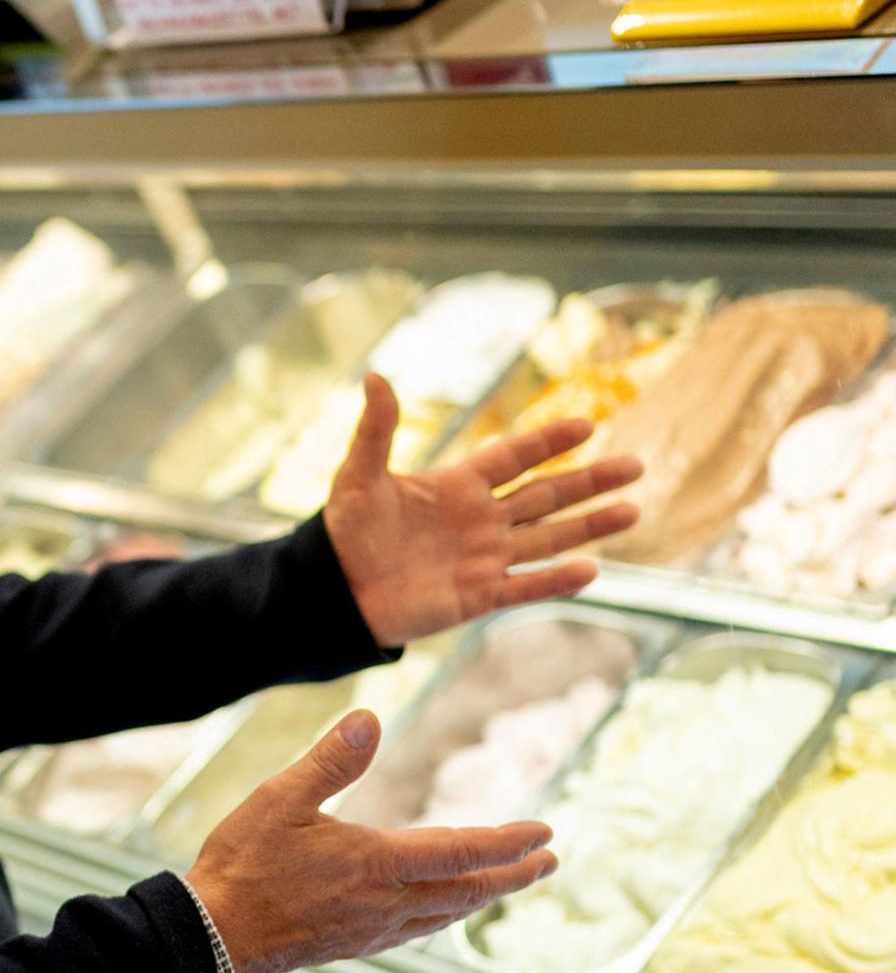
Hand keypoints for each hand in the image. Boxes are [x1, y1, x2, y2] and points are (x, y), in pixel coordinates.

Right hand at [184, 710, 556, 972]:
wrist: (212, 934)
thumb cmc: (243, 864)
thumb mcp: (280, 797)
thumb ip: (331, 760)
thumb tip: (372, 718)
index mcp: (376, 863)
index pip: (463, 850)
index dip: (509, 842)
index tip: (544, 832)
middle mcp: (386, 902)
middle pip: (469, 891)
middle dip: (514, 875)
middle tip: (547, 862)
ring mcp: (372, 930)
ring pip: (447, 914)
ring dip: (484, 896)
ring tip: (503, 884)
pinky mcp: (354, 946)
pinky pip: (418, 930)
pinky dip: (445, 914)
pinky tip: (438, 910)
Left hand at [325, 374, 642, 647]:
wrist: (336, 589)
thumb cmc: (346, 531)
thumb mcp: (357, 476)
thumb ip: (375, 430)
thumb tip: (374, 376)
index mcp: (457, 485)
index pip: (513, 458)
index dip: (547, 442)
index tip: (586, 425)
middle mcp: (480, 519)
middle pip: (546, 495)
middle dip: (590, 481)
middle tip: (636, 465)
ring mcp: (484, 558)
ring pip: (548, 539)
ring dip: (589, 526)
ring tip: (632, 511)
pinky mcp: (478, 596)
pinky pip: (524, 587)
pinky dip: (555, 581)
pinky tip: (590, 570)